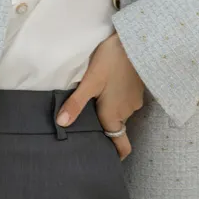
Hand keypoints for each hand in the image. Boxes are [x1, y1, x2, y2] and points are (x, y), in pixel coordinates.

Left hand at [55, 30, 146, 159]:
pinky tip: (106, 88)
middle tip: (86, 122)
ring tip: (93, 100)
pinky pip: (125, 102)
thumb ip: (76, 104)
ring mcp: (134, 101)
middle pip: (116, 128)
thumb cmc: (110, 61)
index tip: (105, 157)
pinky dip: (116, 99)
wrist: (135, 41)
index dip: (116, 154)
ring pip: (120, 113)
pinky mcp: (138, 90)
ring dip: (109, 110)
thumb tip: (61, 124)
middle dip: (104, 128)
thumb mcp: (90, 82)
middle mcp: (127, 112)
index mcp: (114, 115)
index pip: (122, 146)